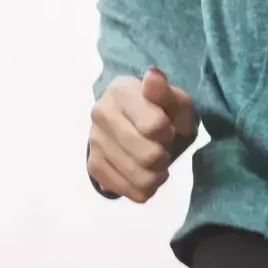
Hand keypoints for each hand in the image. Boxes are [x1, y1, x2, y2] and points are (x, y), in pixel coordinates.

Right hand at [87, 68, 196, 202]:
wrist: (138, 127)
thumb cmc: (162, 113)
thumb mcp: (175, 101)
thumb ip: (166, 92)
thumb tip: (153, 75)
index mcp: (121, 91)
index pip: (154, 127)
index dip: (168, 133)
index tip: (167, 129)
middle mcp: (100, 113)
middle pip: (147, 156)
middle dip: (164, 158)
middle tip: (163, 150)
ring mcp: (94, 140)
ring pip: (139, 178)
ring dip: (156, 176)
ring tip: (155, 165)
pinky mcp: (93, 166)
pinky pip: (126, 192)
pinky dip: (142, 189)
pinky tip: (142, 174)